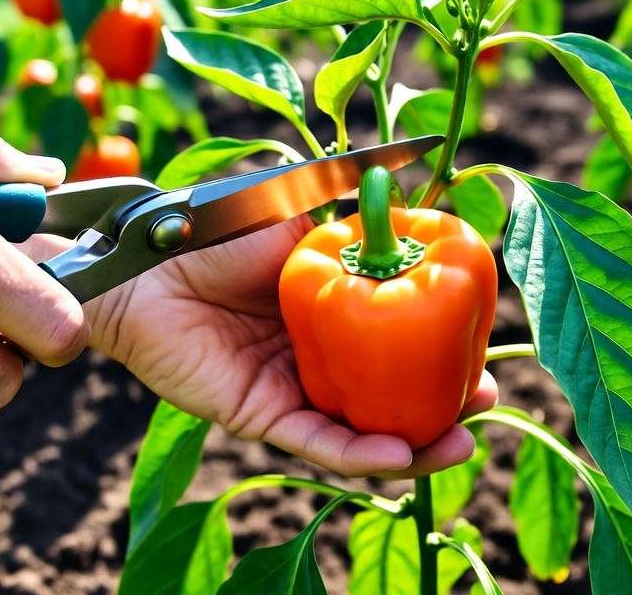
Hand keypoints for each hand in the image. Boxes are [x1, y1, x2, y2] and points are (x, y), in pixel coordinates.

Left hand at [26, 218, 497, 477]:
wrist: (145, 258)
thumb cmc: (215, 227)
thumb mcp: (298, 209)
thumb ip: (350, 207)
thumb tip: (409, 178)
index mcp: (332, 313)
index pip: (400, 341)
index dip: (445, 348)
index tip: (486, 343)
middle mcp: (318, 358)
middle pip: (391, 396)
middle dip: (444, 405)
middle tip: (486, 399)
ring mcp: (292, 391)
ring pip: (362, 432)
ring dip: (415, 445)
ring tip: (461, 441)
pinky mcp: (260, 416)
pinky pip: (316, 443)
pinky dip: (359, 453)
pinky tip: (400, 451)